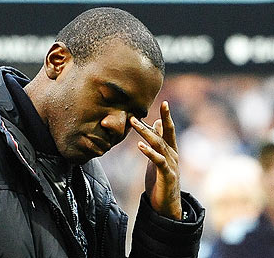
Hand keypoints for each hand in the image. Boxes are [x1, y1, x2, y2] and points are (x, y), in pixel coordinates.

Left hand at [130, 101, 181, 219]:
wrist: (166, 204)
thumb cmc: (161, 179)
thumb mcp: (159, 157)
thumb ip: (159, 141)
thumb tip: (157, 123)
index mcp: (171, 150)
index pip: (169, 130)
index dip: (167, 116)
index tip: (164, 103)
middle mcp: (173, 155)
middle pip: (166, 134)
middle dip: (162, 119)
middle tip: (151, 106)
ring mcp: (171, 165)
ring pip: (159, 145)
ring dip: (146, 133)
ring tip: (134, 123)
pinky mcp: (167, 176)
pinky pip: (158, 161)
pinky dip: (149, 153)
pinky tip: (140, 146)